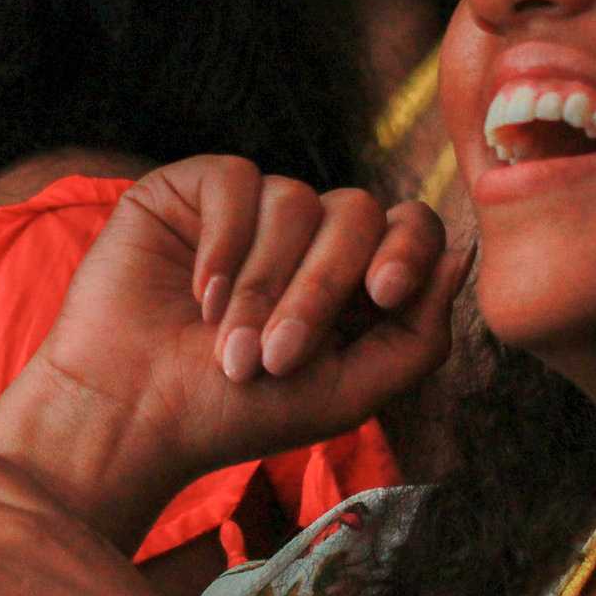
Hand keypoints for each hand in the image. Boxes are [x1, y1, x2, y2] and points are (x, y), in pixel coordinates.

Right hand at [0, 157, 466, 539]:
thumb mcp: (347, 394)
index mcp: (346, 281)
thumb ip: (419, 336)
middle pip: (354, 213)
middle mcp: (300, 238)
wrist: (131, 415)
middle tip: (278, 355)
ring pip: (294, 201)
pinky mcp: (188, 191)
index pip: (405, 228)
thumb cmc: (231, 415)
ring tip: (226, 346)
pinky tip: (199, 294)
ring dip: (264, 284)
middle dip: (323, 287)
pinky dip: (226, 243)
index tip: (386, 294)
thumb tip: (464, 252)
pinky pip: (236, 180)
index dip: (408, 247)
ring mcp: (244, 211)